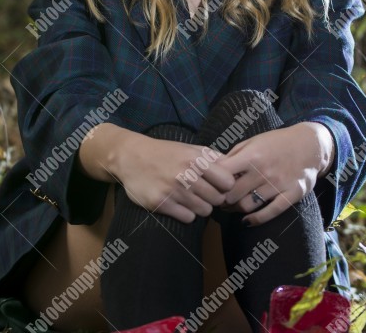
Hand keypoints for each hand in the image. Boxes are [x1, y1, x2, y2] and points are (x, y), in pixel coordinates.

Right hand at [113, 132, 236, 223]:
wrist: (131, 157)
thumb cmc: (165, 152)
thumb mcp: (190, 148)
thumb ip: (212, 157)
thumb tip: (235, 165)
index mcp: (196, 159)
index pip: (228, 182)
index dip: (226, 186)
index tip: (219, 185)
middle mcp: (186, 175)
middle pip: (218, 199)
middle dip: (214, 198)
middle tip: (205, 194)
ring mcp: (173, 191)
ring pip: (205, 211)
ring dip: (201, 207)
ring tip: (192, 198)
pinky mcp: (161, 204)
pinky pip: (188, 218)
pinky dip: (187, 214)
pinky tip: (180, 204)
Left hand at [216, 122, 334, 225]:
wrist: (310, 144)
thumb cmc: (277, 142)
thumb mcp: (253, 141)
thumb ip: (234, 155)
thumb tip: (214, 168)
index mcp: (252, 156)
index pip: (224, 174)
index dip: (214, 182)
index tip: (212, 186)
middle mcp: (263, 171)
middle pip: (233, 194)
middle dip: (223, 200)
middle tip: (219, 201)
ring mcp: (278, 184)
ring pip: (248, 205)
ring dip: (236, 209)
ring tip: (232, 207)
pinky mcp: (291, 194)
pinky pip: (271, 212)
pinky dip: (255, 219)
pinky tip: (247, 220)